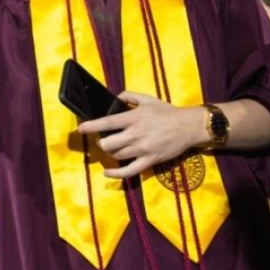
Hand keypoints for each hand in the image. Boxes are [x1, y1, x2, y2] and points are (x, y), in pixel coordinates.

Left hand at [79, 92, 203, 179]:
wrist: (187, 127)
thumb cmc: (166, 112)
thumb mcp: (147, 98)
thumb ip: (128, 95)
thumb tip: (114, 99)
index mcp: (134, 118)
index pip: (108, 122)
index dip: (92, 126)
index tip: (81, 128)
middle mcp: (136, 134)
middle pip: (109, 143)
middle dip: (102, 142)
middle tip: (103, 139)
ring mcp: (142, 149)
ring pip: (117, 155)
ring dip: (110, 152)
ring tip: (111, 148)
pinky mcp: (149, 161)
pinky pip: (129, 171)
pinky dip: (116, 174)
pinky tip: (107, 173)